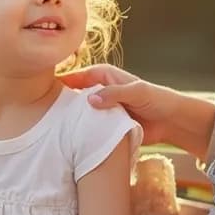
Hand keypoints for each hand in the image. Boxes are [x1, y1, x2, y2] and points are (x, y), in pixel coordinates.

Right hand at [58, 64, 214, 155]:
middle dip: (61, 102)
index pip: (78, 76)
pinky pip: (89, 128)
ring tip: (52, 127)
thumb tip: (89, 99)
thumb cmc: (157, 100)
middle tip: (42, 111)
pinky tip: (70, 139)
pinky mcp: (105, 125)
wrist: (172, 122)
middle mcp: (100, 91)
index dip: (62, 81)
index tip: (44, 89)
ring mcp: (102, 109)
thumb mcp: (137, 92)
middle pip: (75, 95)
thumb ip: (114, 94)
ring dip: (70, 119)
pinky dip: (81, 132)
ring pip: (80, 113)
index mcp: (105, 75)